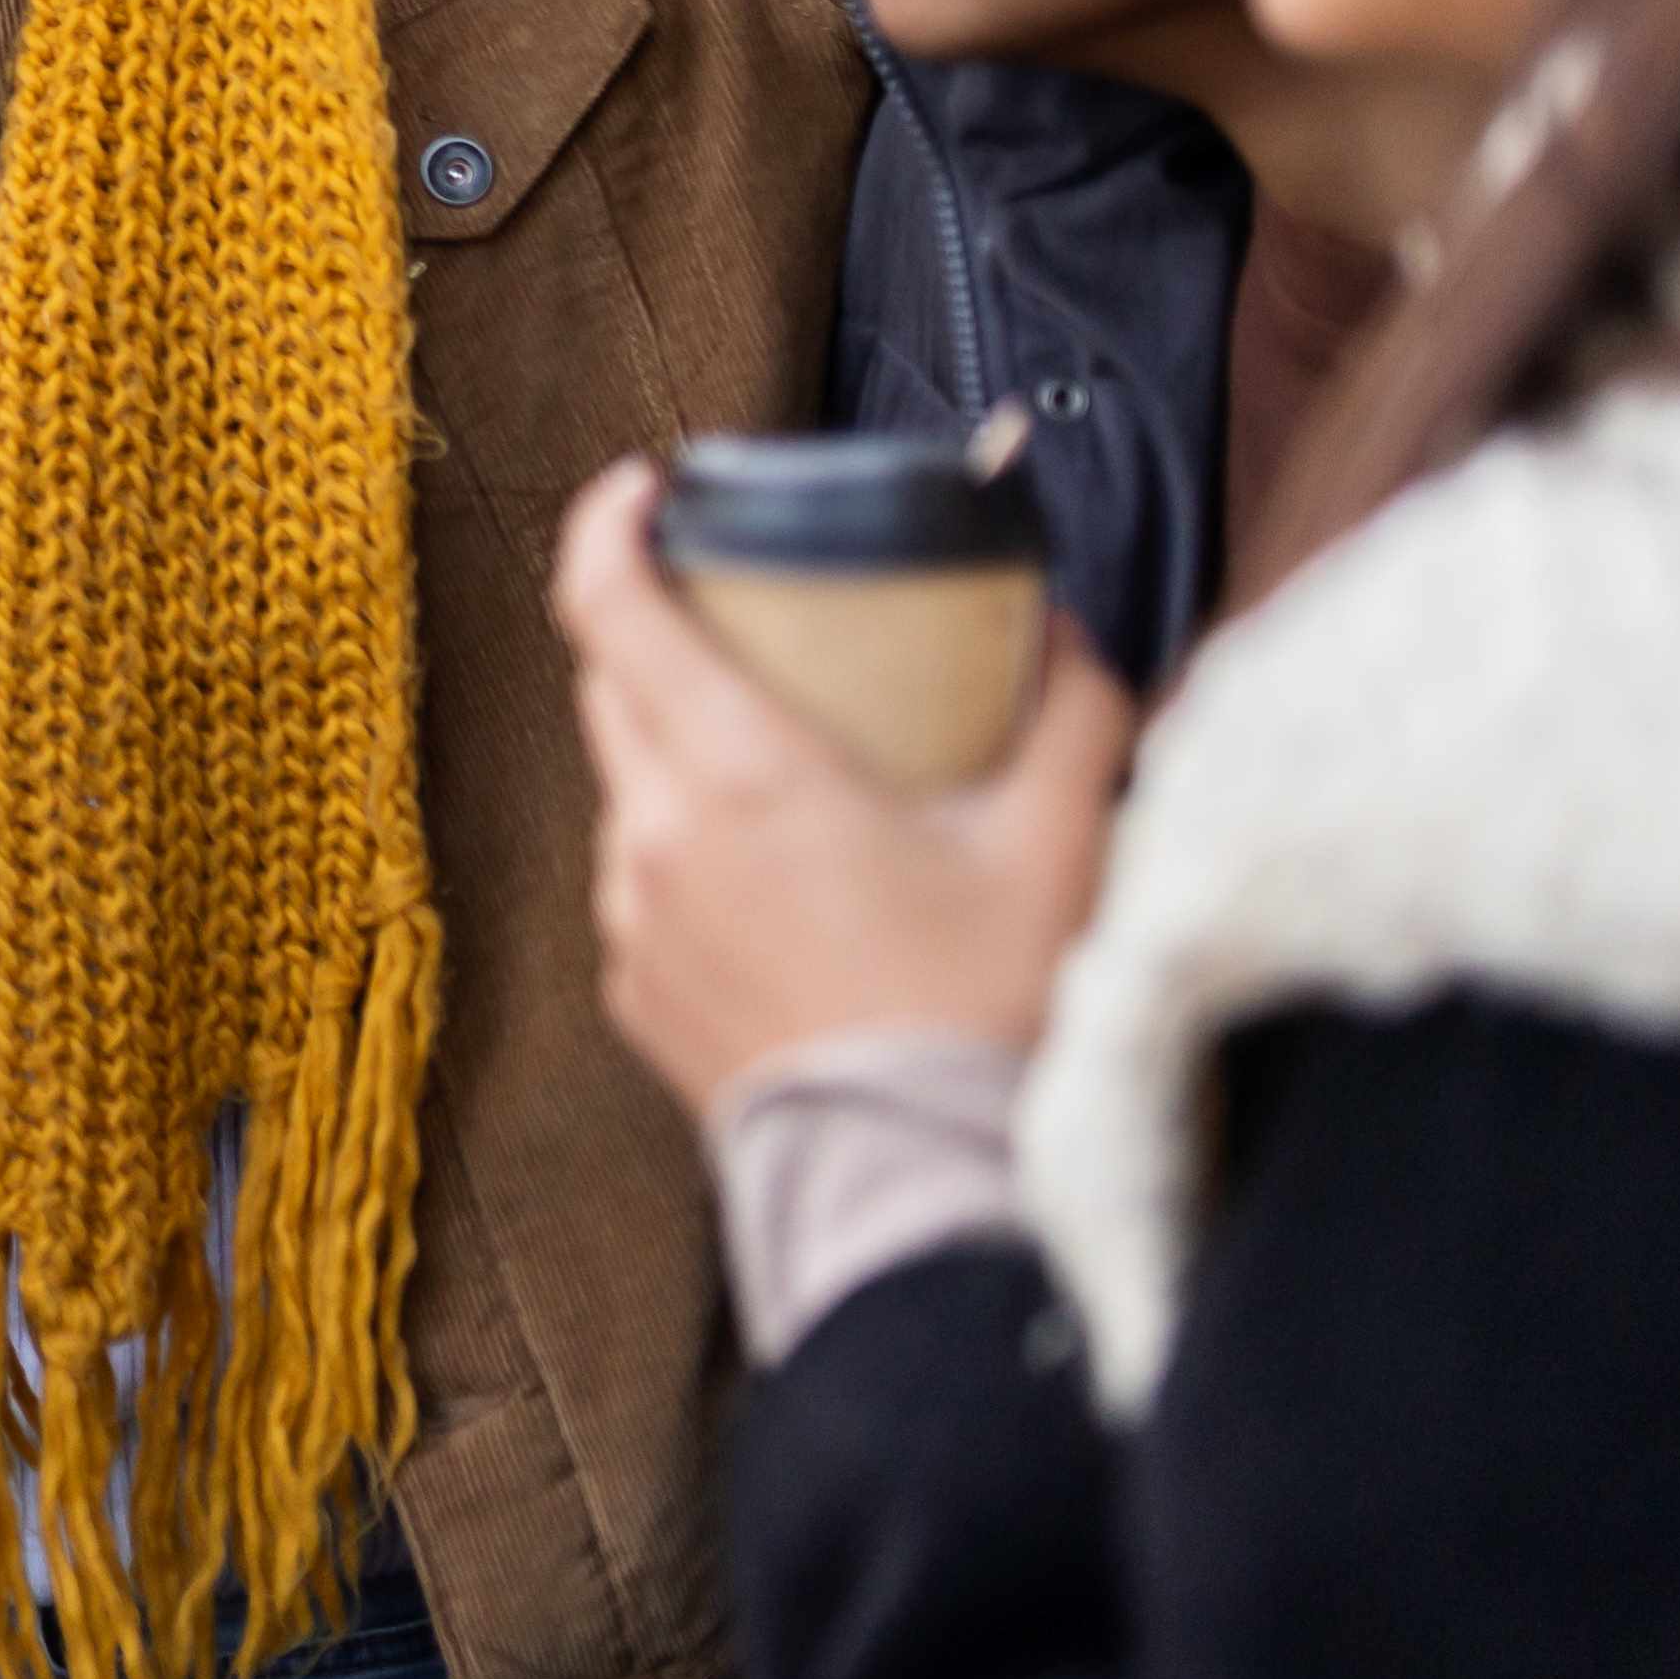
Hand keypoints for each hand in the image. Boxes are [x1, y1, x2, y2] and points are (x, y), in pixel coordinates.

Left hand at [552, 455, 1136, 1120]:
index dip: (610, 525)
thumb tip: (1057, 622)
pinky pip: (640, 882)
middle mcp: (652, 839)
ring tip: (791, 769)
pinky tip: (785, 883)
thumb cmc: (994, 1014)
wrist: (932, 1191)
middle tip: (750, 620)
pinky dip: (693, 853)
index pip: (609, 605)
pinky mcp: (634, 993)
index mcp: (736, 776)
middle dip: (664, 631)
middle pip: (611, 685)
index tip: (645, 487)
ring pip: (627, 787)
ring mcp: (629, 921)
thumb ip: (1069, 703)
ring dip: (684, 754)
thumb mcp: (1059, 838)